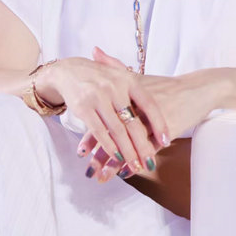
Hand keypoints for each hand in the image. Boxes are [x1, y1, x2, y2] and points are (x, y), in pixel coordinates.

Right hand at [39, 47, 168, 179]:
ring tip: (135, 166)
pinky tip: (115, 157)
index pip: (149, 104)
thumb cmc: (100, 77)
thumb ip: (138, 92)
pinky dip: (108, 146)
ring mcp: (98, 97)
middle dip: (142, 146)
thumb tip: (158, 111)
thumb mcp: (121, 76)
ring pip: (117, 130)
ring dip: (127, 151)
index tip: (166, 141)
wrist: (68, 70)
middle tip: (150, 163)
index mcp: (128, 80)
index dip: (159, 124)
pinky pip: (99, 131)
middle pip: (133, 122)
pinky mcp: (83, 107)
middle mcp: (115, 87)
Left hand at [82, 50, 220, 183]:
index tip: (80, 151)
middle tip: (88, 170)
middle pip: (115, 134)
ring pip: (130, 145)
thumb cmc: (166, 85)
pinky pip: (148, 149)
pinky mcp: (165, 130)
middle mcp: (138, 107)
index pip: (106, 117)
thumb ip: (114, 65)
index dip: (92, 135)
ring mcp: (152, 119)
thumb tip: (94, 50)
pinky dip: (137, 161)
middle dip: (101, 154)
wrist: (196, 89)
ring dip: (115, 163)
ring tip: (102, 177)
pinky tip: (128, 173)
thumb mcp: (138, 77)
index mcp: (128, 93)